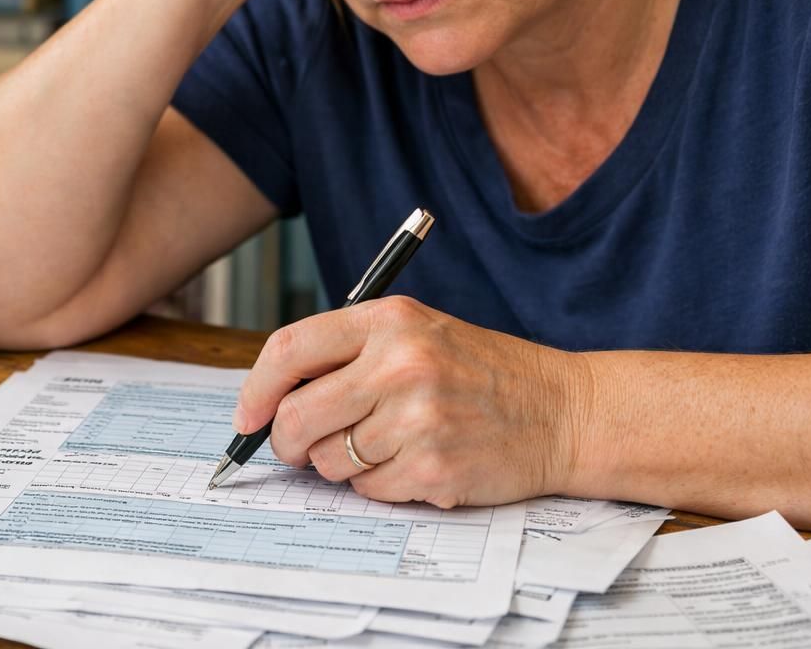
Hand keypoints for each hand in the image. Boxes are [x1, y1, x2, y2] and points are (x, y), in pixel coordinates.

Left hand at [233, 297, 590, 507]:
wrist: (563, 412)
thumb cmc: (484, 374)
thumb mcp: (419, 333)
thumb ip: (351, 354)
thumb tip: (275, 399)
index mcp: (389, 320)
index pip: (289, 350)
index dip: (256, 390)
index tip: (247, 417)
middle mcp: (400, 364)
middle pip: (297, 417)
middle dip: (288, 442)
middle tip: (302, 448)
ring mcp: (417, 419)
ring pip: (330, 461)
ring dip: (345, 464)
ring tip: (390, 444)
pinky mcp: (432, 469)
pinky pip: (368, 490)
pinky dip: (381, 486)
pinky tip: (418, 462)